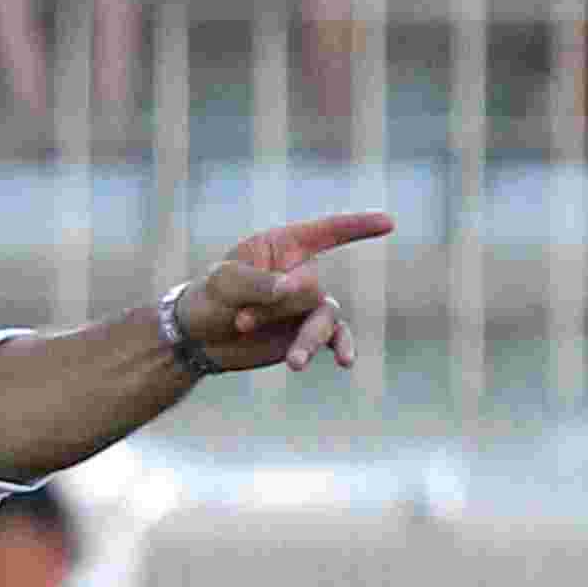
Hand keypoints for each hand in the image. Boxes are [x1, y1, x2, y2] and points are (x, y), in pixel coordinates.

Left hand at [172, 211, 395, 375]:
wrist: (199, 339)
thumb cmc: (209, 297)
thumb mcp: (223, 282)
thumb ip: (258, 283)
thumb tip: (297, 290)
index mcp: (283, 246)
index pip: (327, 231)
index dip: (357, 226)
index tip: (388, 223)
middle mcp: (300, 273)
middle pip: (310, 287)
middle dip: (276, 308)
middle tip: (242, 320)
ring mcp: (305, 305)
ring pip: (323, 318)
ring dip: (306, 339)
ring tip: (293, 363)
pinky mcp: (304, 333)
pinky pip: (333, 337)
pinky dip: (341, 347)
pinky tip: (345, 361)